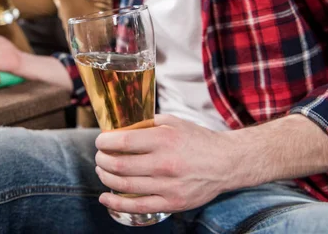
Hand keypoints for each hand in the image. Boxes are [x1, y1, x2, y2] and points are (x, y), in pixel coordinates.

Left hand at [94, 115, 234, 214]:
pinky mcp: (172, 203)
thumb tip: (119, 128)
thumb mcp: (173, 122)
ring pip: (124, 186)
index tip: (100, 142)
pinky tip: (105, 198)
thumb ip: (146, 124)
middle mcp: (165, 163)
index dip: (104, 142)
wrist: (227, 162)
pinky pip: (138, 206)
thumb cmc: (197, 140)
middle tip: (100, 156)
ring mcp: (168, 186)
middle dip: (102, 160)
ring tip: (102, 171)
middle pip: (119, 165)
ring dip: (106, 178)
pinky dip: (116, 204)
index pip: (123, 142)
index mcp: (164, 140)